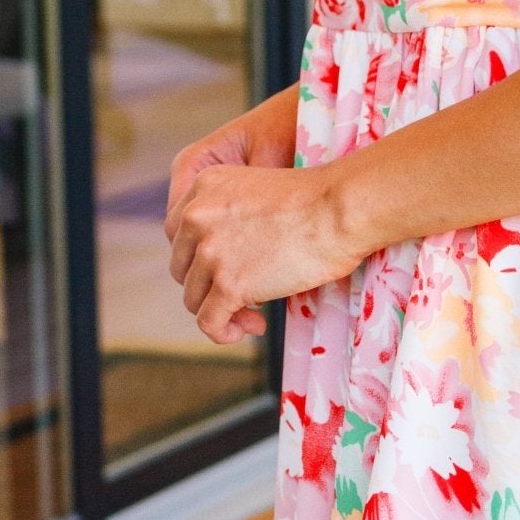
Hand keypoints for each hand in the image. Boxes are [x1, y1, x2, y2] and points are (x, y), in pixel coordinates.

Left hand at [164, 89, 300, 339]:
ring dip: (222, 311)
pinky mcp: (228, 284)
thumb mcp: (257, 194)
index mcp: (203, 186)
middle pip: (183, 268)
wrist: (340, 208)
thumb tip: (226, 264)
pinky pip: (209, 322)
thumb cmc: (318, 200)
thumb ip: (231, 218)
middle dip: (209, 287)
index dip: (201, 259)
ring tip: (254, 316)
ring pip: (193, 299)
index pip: (179, 235)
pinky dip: (224, 333)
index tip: (229, 270)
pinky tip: (253, 329)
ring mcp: (210, 252)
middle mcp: (196, 216)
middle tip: (244, 296)